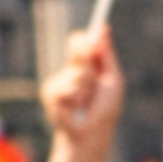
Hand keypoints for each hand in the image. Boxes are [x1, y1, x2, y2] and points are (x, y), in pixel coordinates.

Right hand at [41, 25, 122, 147]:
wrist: (92, 132)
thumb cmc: (105, 108)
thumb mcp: (112, 78)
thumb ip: (107, 55)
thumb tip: (103, 28)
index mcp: (86, 64)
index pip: (82, 41)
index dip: (88, 37)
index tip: (97, 34)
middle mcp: (71, 69)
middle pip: (77, 48)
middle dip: (91, 61)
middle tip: (96, 78)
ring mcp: (60, 79)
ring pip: (75, 71)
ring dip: (87, 87)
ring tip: (87, 101)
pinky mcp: (50, 92)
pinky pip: (65, 86)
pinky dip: (76, 97)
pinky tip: (76, 107)